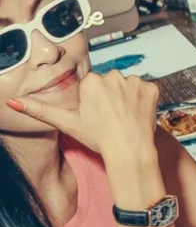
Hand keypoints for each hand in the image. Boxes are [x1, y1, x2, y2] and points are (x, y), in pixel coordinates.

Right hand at [10, 62, 159, 165]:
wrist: (129, 150)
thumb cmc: (98, 138)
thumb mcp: (67, 123)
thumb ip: (40, 110)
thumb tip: (13, 102)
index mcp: (92, 81)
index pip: (92, 86)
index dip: (94, 102)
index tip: (97, 115)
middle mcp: (113, 75)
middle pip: (110, 84)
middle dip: (110, 97)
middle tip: (110, 118)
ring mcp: (135, 81)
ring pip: (128, 86)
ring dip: (127, 98)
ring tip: (124, 118)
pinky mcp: (152, 88)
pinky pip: (145, 90)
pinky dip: (143, 101)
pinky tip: (137, 114)